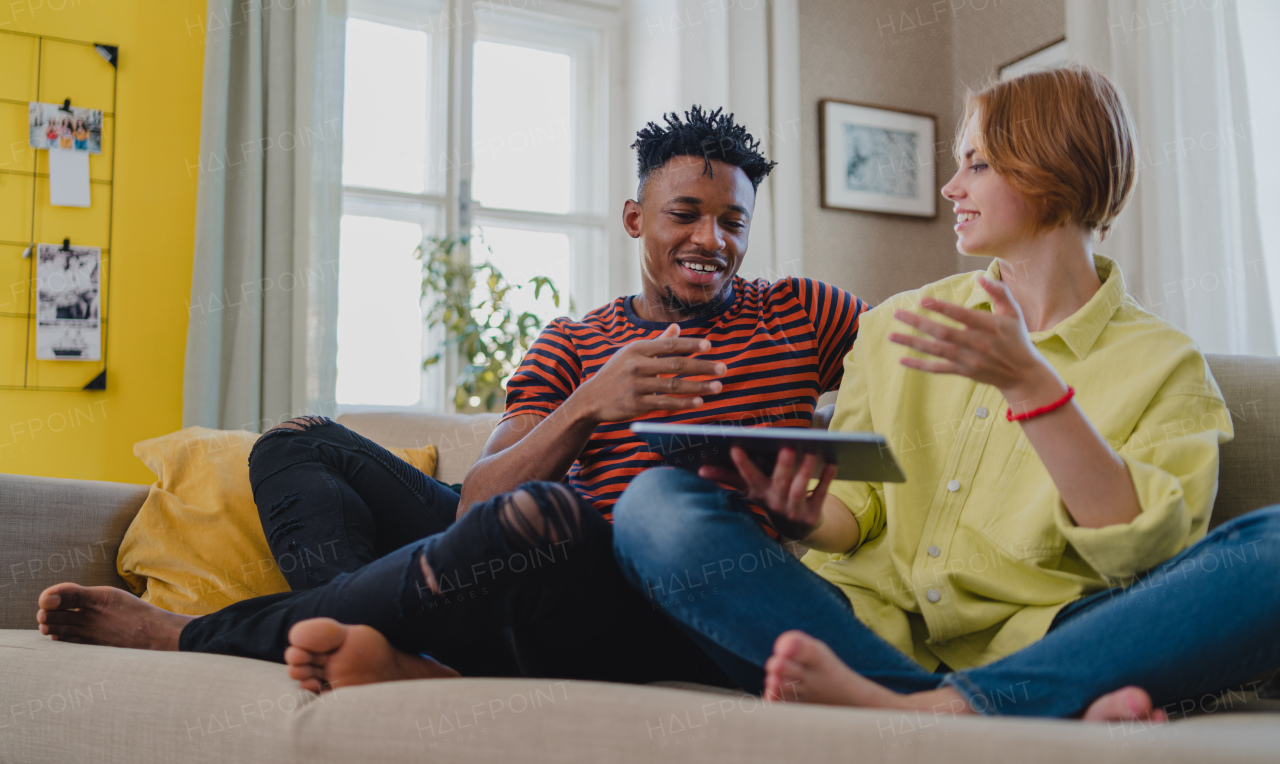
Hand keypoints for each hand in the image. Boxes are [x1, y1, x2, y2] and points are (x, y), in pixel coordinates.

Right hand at [572, 324, 726, 423]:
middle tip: (723, 369)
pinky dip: (684, 403)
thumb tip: (678, 327)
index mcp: (637, 349)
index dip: (690, 345)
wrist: (591, 398)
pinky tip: (699, 402)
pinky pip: (665, 403)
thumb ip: (657, 342)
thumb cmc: (616, 373)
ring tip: (718, 387)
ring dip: (699, 387)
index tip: (709, 347)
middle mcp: (637, 365)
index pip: (669, 345)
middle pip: (676, 365)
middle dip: (702, 367)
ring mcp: (636, 386)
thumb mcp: (631, 353)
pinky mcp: (636, 405)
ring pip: (674, 385)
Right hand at [700, 447, 836, 539]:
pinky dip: (826, 480)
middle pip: (779, 484)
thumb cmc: (770, 499)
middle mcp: (774, 503)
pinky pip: (820, 495)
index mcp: (759, 493)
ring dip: (805, 471)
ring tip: (811, 452)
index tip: (736, 447)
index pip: (748, 478)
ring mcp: (794, 511)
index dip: (742, 465)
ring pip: (799, 490)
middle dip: (782, 467)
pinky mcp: (812, 514)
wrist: (796, 528)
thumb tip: (700, 469)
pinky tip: (831, 464)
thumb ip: (727, 478)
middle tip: (787, 447)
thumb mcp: (749, 490)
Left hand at [888, 275, 1065, 409]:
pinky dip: (920, 365)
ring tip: (891, 336)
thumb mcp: (1013, 312)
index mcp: (988, 326)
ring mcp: (968, 359)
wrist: (1023, 374)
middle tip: (897, 313)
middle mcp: (976, 343)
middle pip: (942, 333)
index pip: (961, 315)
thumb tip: (981, 277)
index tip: (923, 300)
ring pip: (936, 350)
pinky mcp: (963, 371)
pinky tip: (902, 359)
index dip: (942, 308)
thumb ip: (999, 292)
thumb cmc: (1016, 338)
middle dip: (918, 323)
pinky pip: (938, 368)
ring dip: (912, 343)